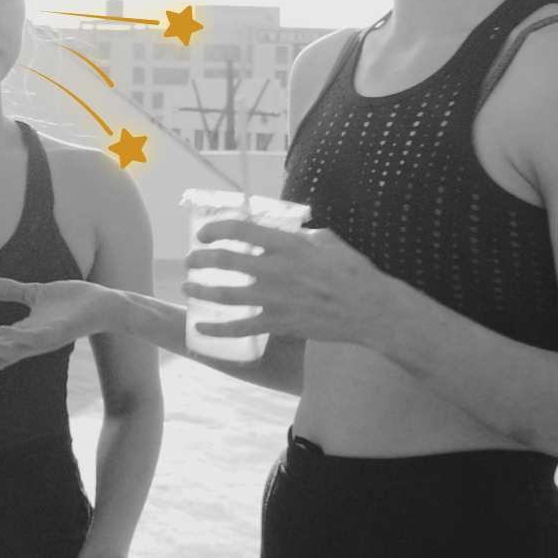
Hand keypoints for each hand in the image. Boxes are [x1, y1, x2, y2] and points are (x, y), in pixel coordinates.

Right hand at [0, 278, 122, 371]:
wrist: (105, 304)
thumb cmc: (72, 302)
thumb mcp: (34, 293)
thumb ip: (7, 291)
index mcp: (24, 336)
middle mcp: (32, 343)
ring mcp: (46, 340)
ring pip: (12, 350)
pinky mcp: (60, 331)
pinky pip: (36, 337)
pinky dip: (17, 336)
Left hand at [181, 220, 397, 344]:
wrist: (369, 310)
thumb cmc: (353, 272)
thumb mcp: (328, 241)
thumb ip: (301, 236)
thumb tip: (286, 233)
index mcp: (287, 244)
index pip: (239, 230)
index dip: (215, 229)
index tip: (205, 233)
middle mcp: (274, 270)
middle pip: (224, 260)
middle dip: (200, 258)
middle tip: (191, 259)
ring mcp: (273, 299)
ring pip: (223, 293)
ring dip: (200, 288)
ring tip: (188, 285)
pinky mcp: (277, 323)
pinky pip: (238, 327)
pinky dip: (215, 328)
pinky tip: (200, 326)